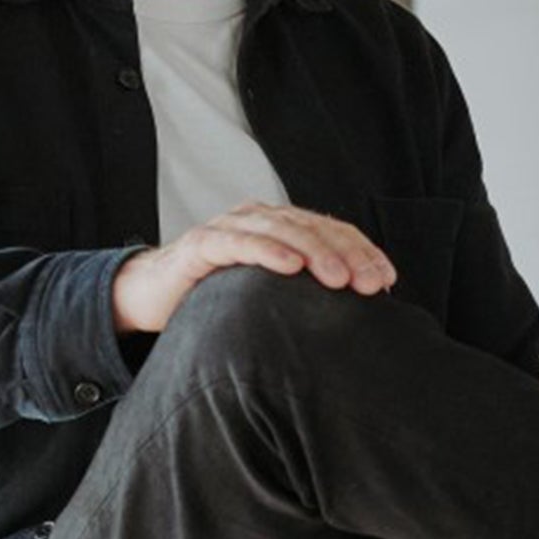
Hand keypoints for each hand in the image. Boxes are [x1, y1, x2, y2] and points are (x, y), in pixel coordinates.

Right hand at [111, 204, 398, 335]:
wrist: (151, 295)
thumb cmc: (216, 295)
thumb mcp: (269, 295)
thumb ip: (304, 294)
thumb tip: (357, 320)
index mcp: (282, 226)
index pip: (332, 231)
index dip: (362, 251)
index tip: (387, 280)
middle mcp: (260, 217)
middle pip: (314, 227)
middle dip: (347, 254)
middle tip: (371, 283)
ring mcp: (230, 226)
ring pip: (281, 229)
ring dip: (314, 252)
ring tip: (339, 278)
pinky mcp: (201, 243)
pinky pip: (238, 242)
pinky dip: (266, 251)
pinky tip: (290, 266)